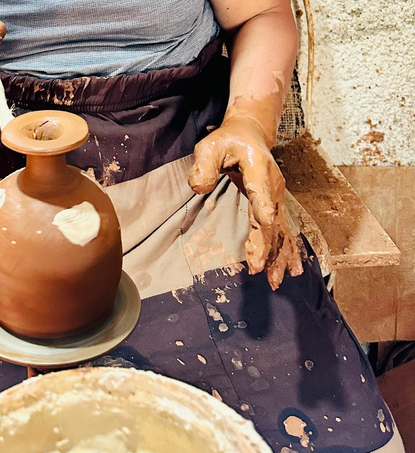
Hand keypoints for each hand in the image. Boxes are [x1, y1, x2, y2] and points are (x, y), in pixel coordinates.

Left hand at [188, 116, 302, 289]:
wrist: (249, 134)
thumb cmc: (226, 141)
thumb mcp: (209, 146)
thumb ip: (203, 165)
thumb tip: (200, 187)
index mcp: (258, 168)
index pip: (260, 189)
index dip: (262, 205)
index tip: (263, 223)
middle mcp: (274, 185)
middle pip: (272, 218)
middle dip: (266, 245)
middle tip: (257, 268)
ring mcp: (278, 197)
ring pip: (281, 230)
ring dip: (279, 256)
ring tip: (275, 280)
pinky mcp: (277, 205)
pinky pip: (283, 231)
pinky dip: (287, 251)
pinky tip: (291, 270)